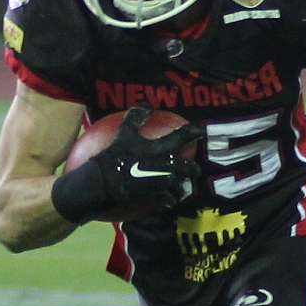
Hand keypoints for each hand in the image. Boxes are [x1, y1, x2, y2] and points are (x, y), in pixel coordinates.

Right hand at [50, 105, 205, 223]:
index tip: (201, 132)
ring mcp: (161, 182)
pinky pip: (168, 200)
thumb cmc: (115, 154)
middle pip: (187, 168)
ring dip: (182, 187)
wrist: (105, 181)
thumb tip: (147, 104)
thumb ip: (137, 117)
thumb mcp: (124, 133)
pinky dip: (170, 200)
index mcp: (159, 148)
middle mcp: (165, 165)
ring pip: (180, 186)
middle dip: (193, 169)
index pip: (182, 137)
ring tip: (182, 188)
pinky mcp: (155, 196)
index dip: (194, 132)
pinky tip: (169, 202)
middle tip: (194, 170)